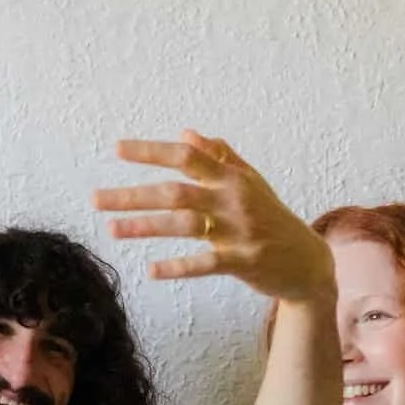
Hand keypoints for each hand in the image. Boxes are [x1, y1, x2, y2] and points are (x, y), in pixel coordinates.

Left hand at [92, 132, 334, 304]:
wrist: (308, 261)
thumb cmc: (273, 218)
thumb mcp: (252, 182)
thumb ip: (221, 157)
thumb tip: (187, 134)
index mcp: (232, 178)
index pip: (186, 157)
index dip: (151, 151)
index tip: (117, 149)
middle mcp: (233, 201)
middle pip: (175, 192)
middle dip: (133, 195)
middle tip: (95, 199)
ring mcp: (239, 232)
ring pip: (183, 226)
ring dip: (144, 227)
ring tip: (111, 230)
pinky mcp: (243, 262)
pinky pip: (205, 263)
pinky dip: (177, 267)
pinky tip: (150, 270)